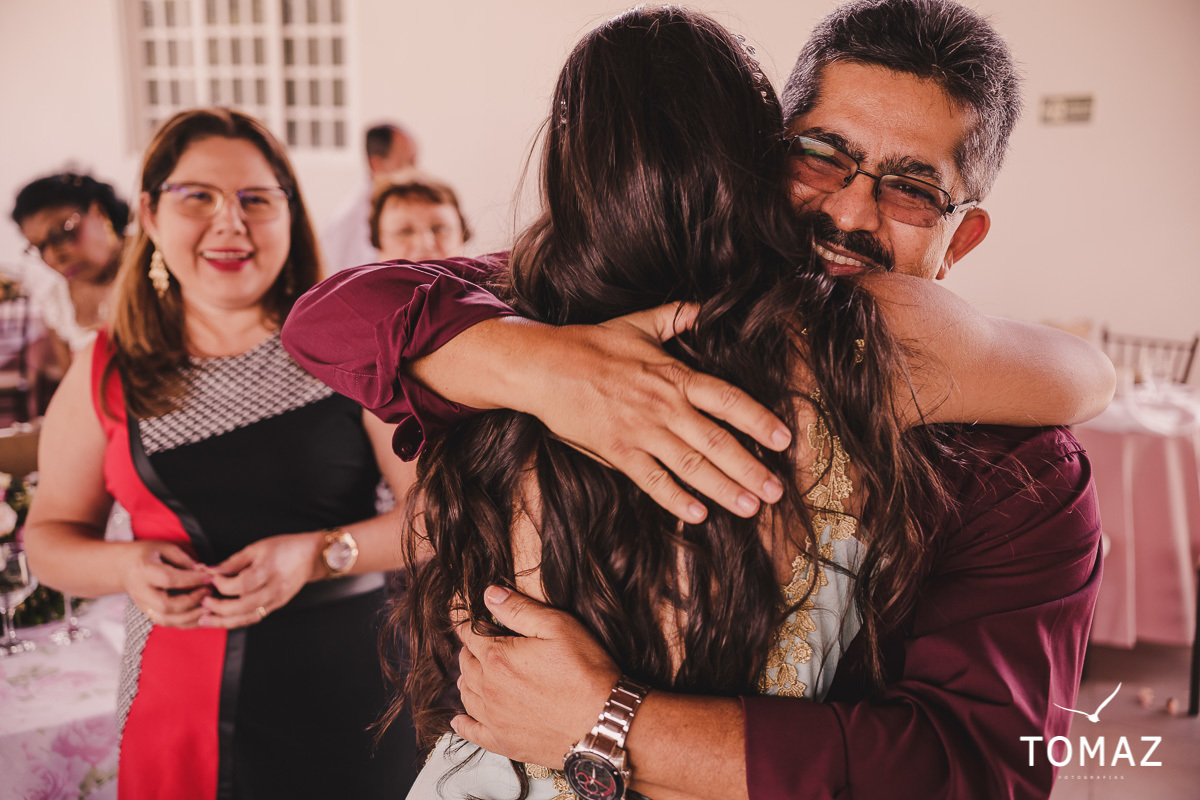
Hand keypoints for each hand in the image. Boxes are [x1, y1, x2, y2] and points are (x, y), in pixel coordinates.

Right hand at [119, 540, 211, 627]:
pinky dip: (186, 624)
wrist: (122, 567)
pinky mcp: (148, 613)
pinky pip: (168, 623)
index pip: (169, 579)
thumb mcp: (164, 547)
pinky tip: (201, 617)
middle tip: (209, 592)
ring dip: (191, 617)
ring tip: (209, 608)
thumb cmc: (146, 553)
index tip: (209, 578)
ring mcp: (143, 605)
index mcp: (143, 570)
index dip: (192, 580)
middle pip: (166, 605)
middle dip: (192, 601)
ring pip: (166, 620)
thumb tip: (203, 572)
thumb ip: (183, 560)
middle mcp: (140, 592)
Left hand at [197, 532, 322, 627]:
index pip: (241, 584)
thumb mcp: (257, 548)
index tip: (211, 579)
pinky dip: (237, 621)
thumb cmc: (283, 548)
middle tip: (203, 602)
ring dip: (225, 621)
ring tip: (205, 619)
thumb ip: (233, 562)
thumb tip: (210, 571)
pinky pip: (254, 617)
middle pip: (243, 606)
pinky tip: (223, 619)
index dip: (222, 584)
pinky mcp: (276, 606)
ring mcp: (276, 600)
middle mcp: (274, 589)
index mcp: (269, 570)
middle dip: (219, 607)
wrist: (310, 557)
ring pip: (248, 617)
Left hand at [452, 586, 619, 767]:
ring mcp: (494, 718)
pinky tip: (459, 720)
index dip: (467, 623)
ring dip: (466, 680)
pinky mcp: (504, 742)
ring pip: (466, 694)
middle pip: (465, 664)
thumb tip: (489, 594)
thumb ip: (520, 609)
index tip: (465, 618)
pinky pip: (472, 733)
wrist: (602, 723)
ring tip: (472, 673)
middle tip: (478, 643)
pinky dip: (463, 724)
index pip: (469, 634)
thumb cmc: (586, 672)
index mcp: (497, 657)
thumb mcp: (558, 627)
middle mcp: (489, 689)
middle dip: (469, 650)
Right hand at [520, 304, 790, 522]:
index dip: (759, 421)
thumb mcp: (639, 323)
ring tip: (750, 508)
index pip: (728, 400)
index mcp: (675, 376)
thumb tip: (704, 306)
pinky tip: (698, 515)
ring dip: (724, 489)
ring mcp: (642, 432)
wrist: (546, 366)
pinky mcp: (618, 452)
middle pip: (718, 442)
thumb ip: (676, 317)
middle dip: (751, 469)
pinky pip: (653, 481)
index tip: (784, 440)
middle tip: (777, 491)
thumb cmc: (592, 344)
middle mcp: (665, 407)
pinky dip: (676, 499)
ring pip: (692, 467)